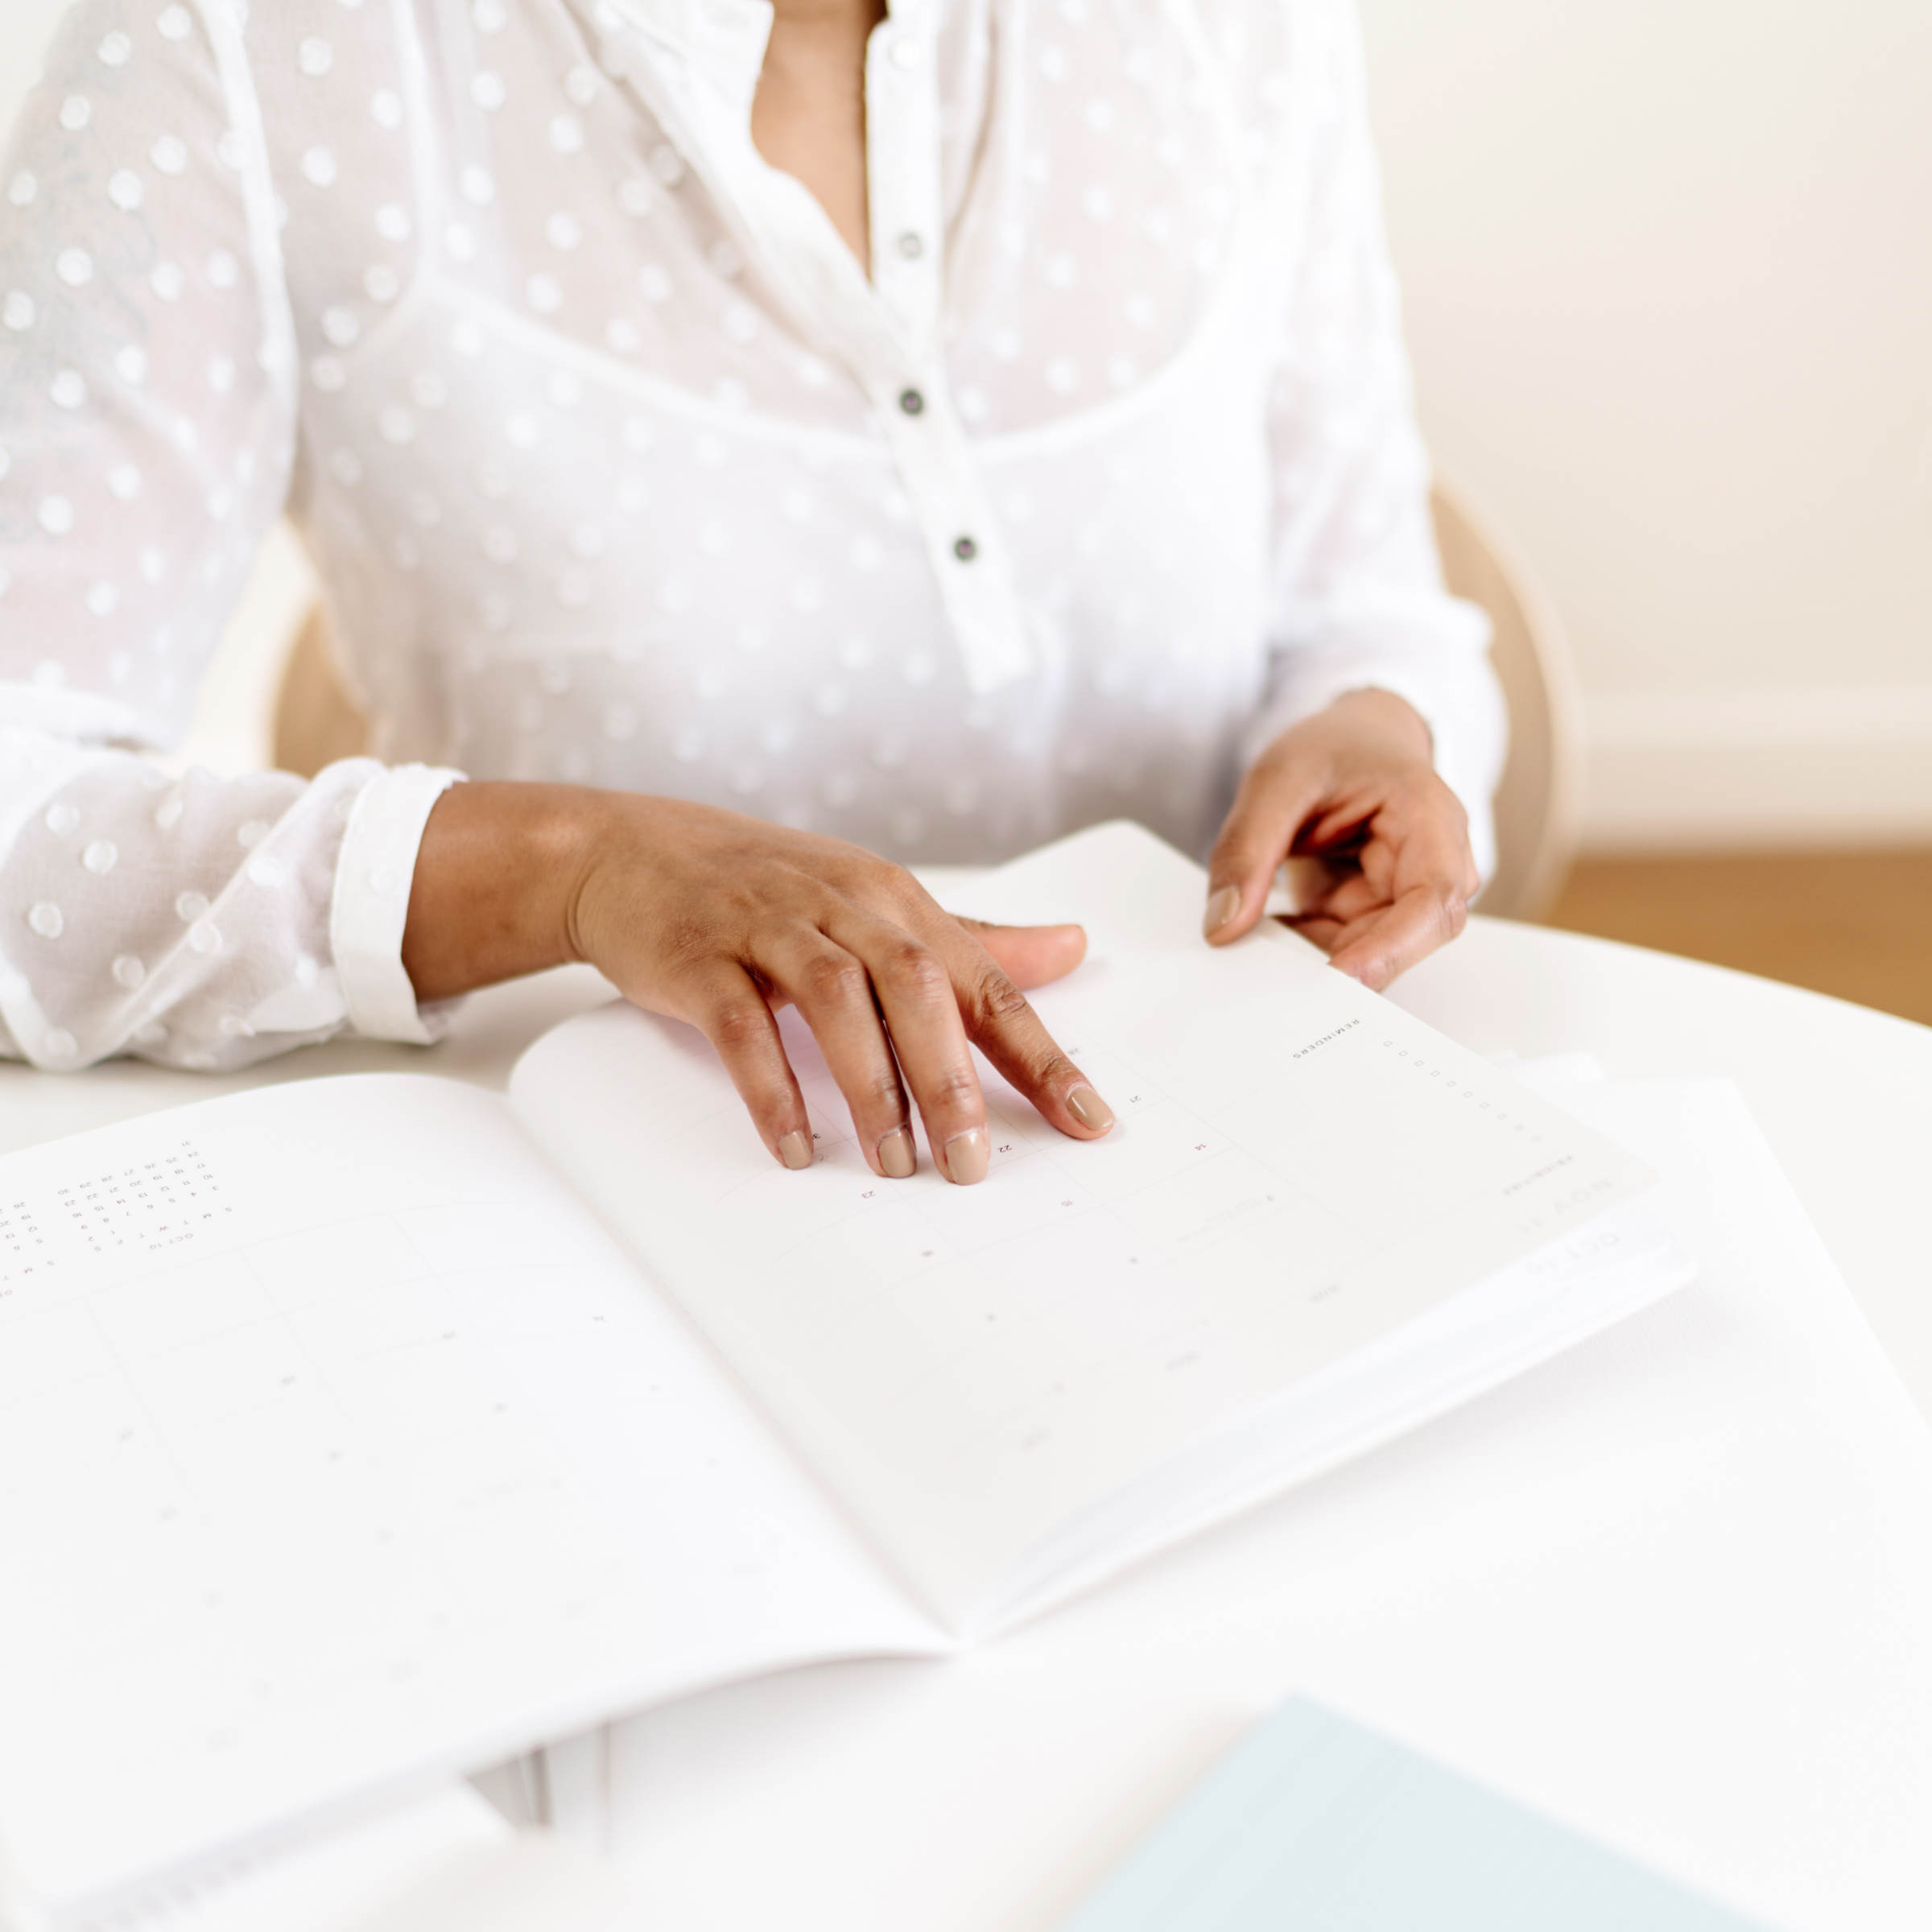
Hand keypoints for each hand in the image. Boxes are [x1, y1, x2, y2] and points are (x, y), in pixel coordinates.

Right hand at [403, 787, 1113, 1182]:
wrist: (632, 852)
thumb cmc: (768, 887)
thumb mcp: (877, 901)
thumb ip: (973, 938)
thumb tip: (1073, 949)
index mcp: (896, 900)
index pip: (984, 983)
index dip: (1039, 1054)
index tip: (1087, 1121)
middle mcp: (842, 907)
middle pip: (916, 989)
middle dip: (951, 1081)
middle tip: (972, 1164)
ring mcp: (768, 928)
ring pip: (836, 1003)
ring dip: (870, 1088)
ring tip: (895, 1165)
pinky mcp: (701, 957)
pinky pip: (742, 1025)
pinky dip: (773, 1087)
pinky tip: (797, 1145)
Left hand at [1202, 689, 1479, 987]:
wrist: (1351, 740)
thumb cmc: (1334, 747)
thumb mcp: (1276, 779)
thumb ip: (1247, 848)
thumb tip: (1224, 925)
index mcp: (1430, 820)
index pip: (1432, 903)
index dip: (1391, 950)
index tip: (1339, 979)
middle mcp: (1432, 866)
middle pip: (1402, 942)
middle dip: (1338, 962)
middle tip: (1269, 977)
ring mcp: (1401, 895)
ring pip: (1363, 954)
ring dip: (1310, 952)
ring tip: (1258, 927)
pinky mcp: (1371, 912)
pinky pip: (1337, 948)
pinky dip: (1299, 944)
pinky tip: (1269, 920)